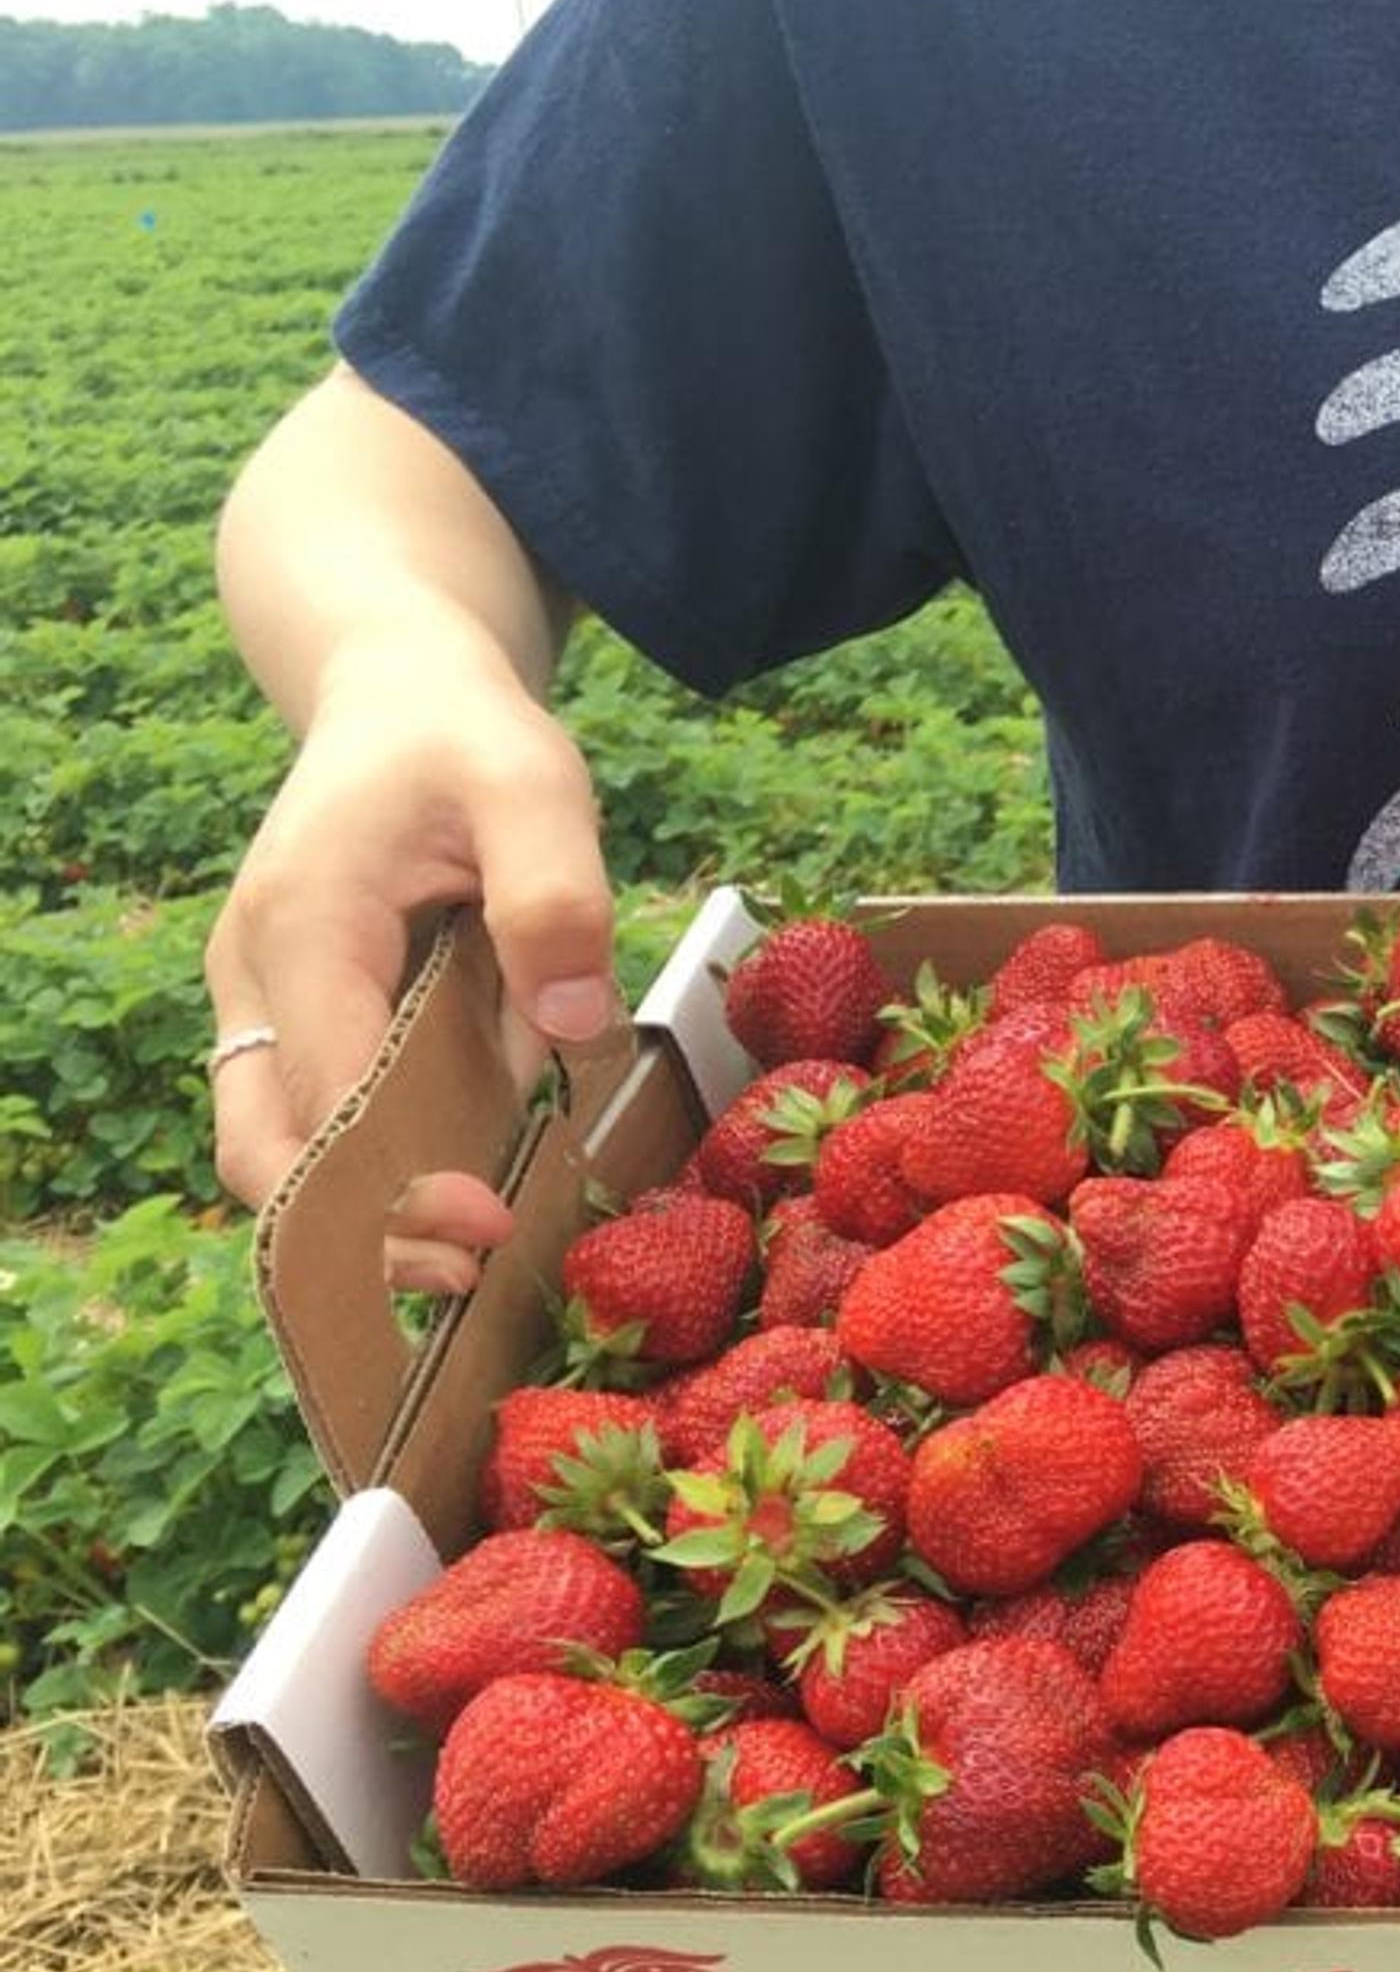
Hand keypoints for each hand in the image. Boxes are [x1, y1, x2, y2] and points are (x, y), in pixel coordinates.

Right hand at [202, 649, 619, 1293]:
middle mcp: (254, 976)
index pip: (330, 1095)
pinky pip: (305, 1120)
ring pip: (268, 1150)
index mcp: (305, 927)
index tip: (487, 1228)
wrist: (398, 698)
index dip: (395, 1180)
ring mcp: (260, 1002)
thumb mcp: (535, 786)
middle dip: (355, 1232)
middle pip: (264, 1152)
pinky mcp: (290, 1017)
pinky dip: (360, 1173)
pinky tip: (451, 1195)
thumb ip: (556, 897)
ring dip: (352, 1217)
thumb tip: (572, 1024)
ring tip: (467, 1259)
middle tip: (472, 1274)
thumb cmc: (465, 740)